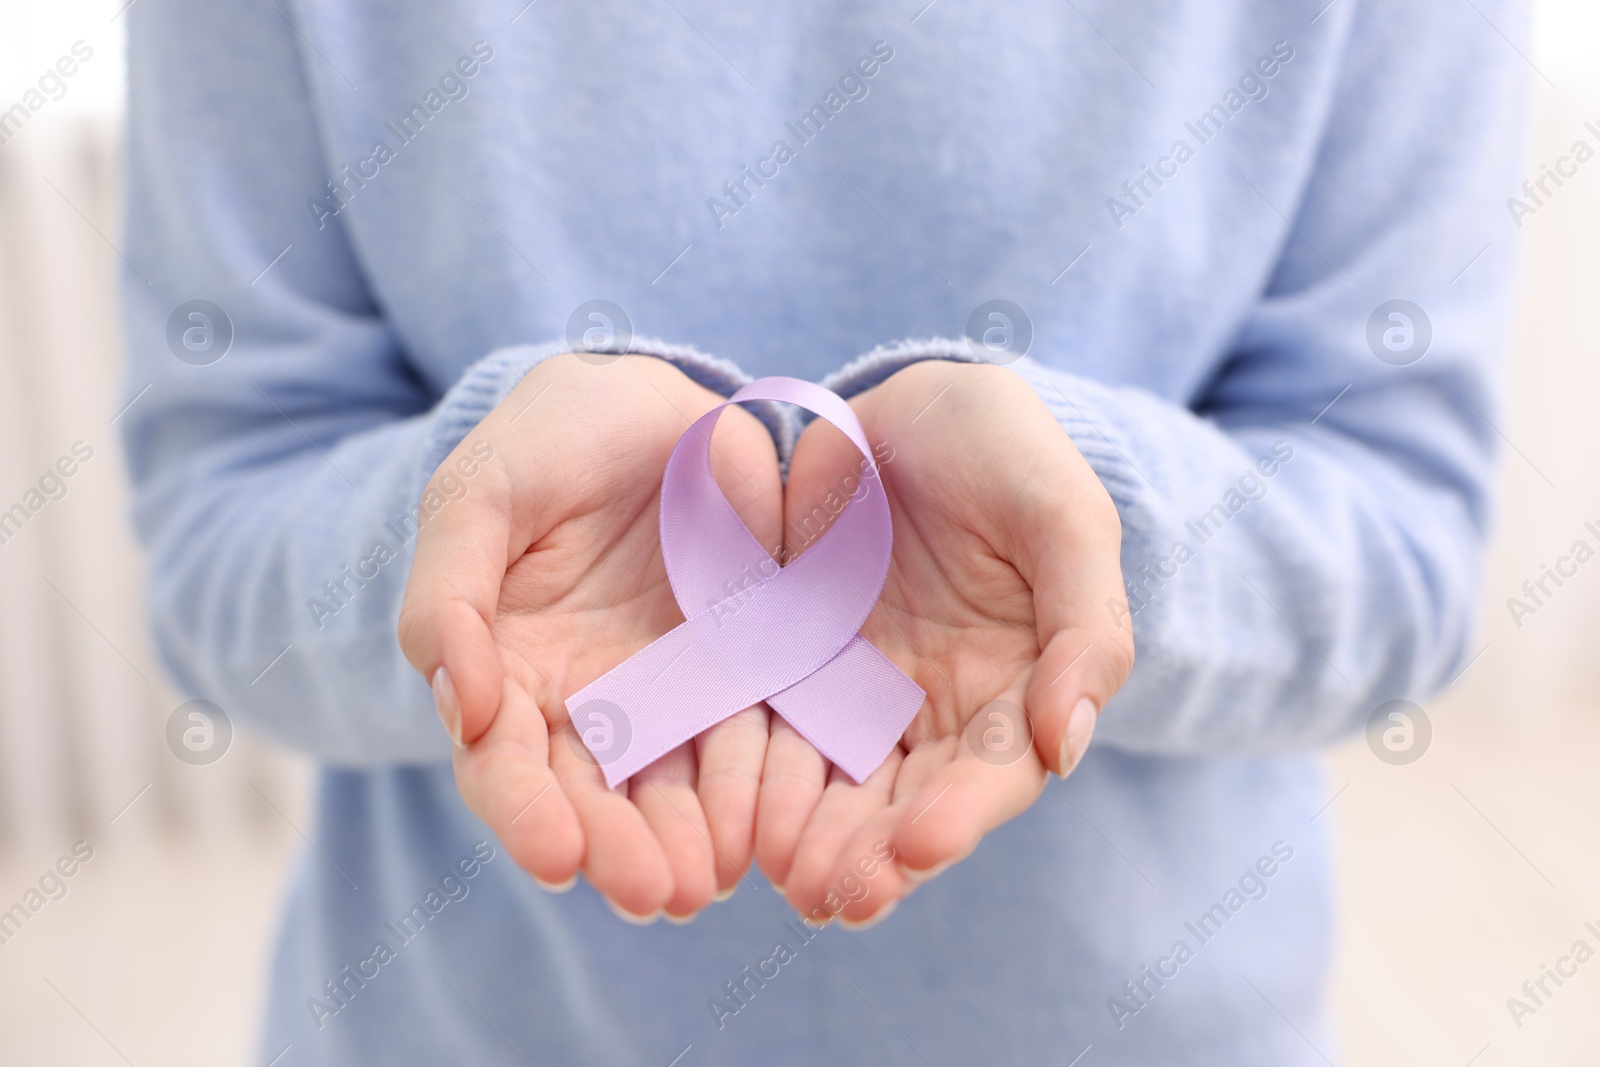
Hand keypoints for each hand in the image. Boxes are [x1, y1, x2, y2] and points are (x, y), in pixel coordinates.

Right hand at [399, 354, 781, 920]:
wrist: (653, 399)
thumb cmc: (548, 441)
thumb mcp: (479, 494)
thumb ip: (449, 591)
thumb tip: (462, 704)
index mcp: (506, 672)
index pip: (504, 767)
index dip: (525, 815)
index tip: (557, 857)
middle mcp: (585, 704)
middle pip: (593, 800)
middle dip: (618, 851)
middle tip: (656, 893)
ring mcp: (668, 694)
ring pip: (672, 788)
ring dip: (689, 842)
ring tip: (711, 880)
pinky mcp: (743, 674)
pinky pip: (749, 740)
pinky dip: (753, 789)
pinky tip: (769, 827)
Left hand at [755, 360, 1133, 925]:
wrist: (911, 403)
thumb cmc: (1006, 451)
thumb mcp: (1062, 515)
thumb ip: (1084, 626)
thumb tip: (1070, 745)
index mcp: (1016, 687)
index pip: (994, 773)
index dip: (962, 815)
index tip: (919, 846)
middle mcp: (936, 711)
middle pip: (907, 803)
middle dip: (873, 854)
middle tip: (832, 893)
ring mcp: (857, 693)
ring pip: (833, 785)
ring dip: (809, 836)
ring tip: (779, 873)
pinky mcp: (787, 666)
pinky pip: (766, 729)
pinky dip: (751, 776)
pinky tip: (728, 812)